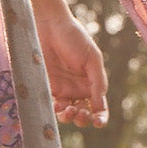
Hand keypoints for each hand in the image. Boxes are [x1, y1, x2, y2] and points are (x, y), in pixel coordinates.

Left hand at [36, 10, 109, 128]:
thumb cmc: (74, 37)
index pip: (98, 106)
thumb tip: (100, 105)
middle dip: (83, 118)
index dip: (100, 117)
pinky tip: (57, 105)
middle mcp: (77, 89)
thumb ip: (98, 81)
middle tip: (80, 113)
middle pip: (82, 113)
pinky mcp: (46, 86)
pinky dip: (54, 110)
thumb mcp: (92, 58)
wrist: (49, 25)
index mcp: (91, 83)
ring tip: (68, 111)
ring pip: (66, 113)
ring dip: (69, 117)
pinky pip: (50, 104)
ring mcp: (61, 89)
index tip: (98, 122)